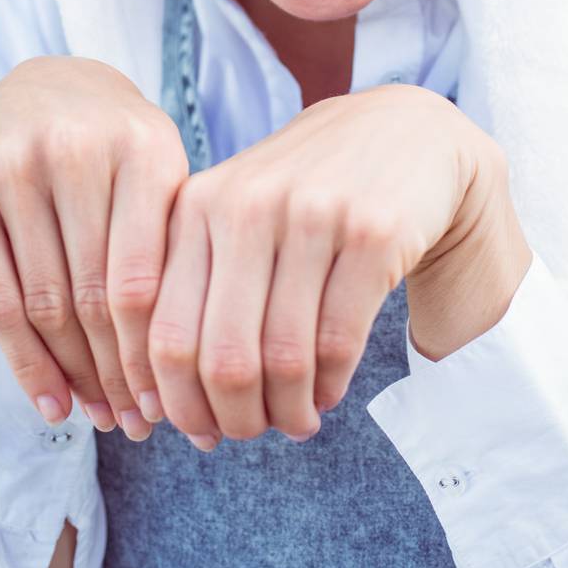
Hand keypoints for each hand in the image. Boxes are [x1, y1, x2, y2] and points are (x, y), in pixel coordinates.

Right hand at [0, 55, 188, 438]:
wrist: (45, 86)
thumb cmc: (120, 151)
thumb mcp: (163, 179)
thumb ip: (171, 254)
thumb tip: (174, 377)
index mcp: (141, 145)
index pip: (144, 280)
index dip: (155, 355)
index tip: (173, 404)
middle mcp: (73, 148)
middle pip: (94, 298)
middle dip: (119, 373)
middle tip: (140, 424)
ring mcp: (10, 164)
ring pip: (44, 305)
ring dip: (75, 376)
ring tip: (103, 418)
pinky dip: (24, 362)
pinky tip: (51, 401)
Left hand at [143, 83, 525, 447]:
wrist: (405, 133)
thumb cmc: (305, 191)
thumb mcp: (237, 213)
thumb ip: (194, 286)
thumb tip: (162, 403)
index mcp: (198, 204)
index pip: (164, 334)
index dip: (177, 403)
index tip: (197, 431)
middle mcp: (248, 205)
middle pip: (221, 356)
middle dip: (233, 418)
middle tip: (248, 435)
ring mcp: (313, 214)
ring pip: (283, 358)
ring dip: (287, 412)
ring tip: (294, 423)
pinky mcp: (374, 231)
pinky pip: (339, 341)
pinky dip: (329, 386)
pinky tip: (327, 393)